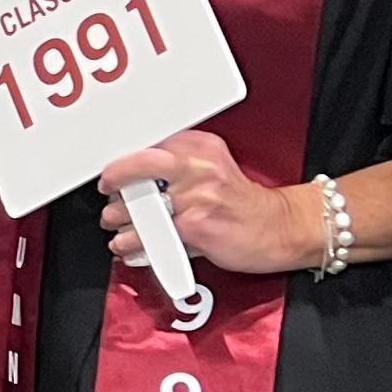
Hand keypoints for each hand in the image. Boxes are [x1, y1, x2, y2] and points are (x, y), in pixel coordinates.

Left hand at [99, 132, 316, 275]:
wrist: (280, 228)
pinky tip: (130, 247)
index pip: (149, 144)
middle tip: (110, 194)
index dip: (123, 161)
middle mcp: (198, 167)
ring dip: (120, 219)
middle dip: (116, 182)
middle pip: (140, 165)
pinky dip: (134, 244)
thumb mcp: (212, 167)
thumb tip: (132, 172)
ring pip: (141, 206)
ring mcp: (197, 197)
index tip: (112, 173)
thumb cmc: (241, 202)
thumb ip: (177, 165)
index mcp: (200, 147)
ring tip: (118, 226)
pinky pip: (153, 236)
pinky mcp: (196, 226)